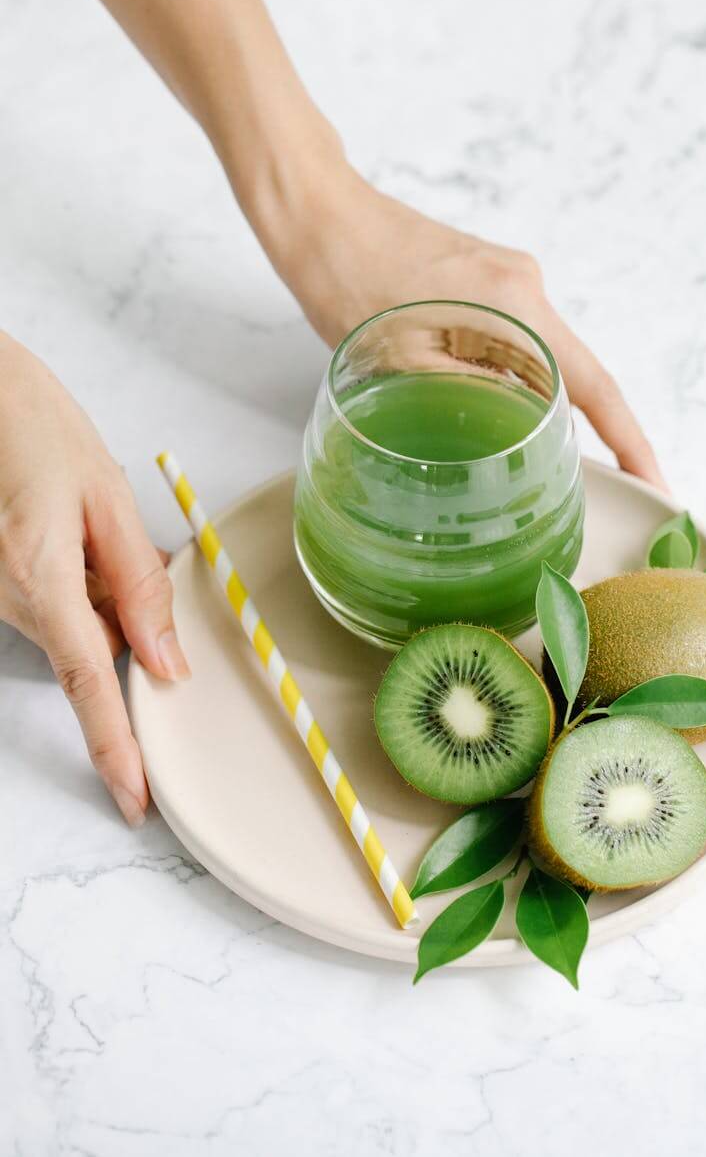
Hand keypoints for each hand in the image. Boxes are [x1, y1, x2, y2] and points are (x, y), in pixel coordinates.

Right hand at [0, 333, 188, 824]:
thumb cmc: (33, 427)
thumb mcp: (105, 496)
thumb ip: (139, 581)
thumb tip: (167, 661)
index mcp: (42, 581)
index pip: (88, 684)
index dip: (115, 747)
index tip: (136, 800)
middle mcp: (13, 600)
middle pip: (91, 651)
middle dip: (129, 629)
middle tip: (131, 551)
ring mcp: (2, 594)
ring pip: (78, 625)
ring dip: (109, 596)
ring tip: (98, 519)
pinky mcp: (2, 582)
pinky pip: (58, 601)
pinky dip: (87, 581)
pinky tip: (83, 528)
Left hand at [262, 166, 665, 487]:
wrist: (319, 214)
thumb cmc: (348, 281)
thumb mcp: (406, 363)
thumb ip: (472, 400)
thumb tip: (522, 434)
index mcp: (517, 306)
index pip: (596, 387)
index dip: (630, 442)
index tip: (655, 482)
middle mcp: (527, 286)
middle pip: (574, 373)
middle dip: (578, 433)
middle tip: (567, 489)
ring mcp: (509, 277)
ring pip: (541, 358)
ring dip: (532, 405)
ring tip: (509, 453)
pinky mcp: (487, 276)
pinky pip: (518, 337)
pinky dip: (509, 377)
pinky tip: (478, 406)